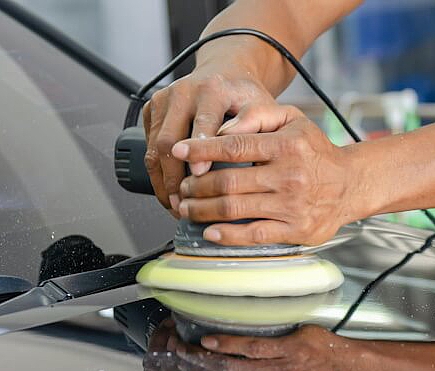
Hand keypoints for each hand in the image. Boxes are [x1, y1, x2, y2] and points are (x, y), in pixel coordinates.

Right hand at [143, 61, 275, 213]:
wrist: (227, 74)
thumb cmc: (245, 97)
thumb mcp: (261, 108)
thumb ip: (255, 128)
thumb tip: (239, 155)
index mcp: (212, 89)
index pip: (202, 122)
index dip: (200, 151)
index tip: (201, 176)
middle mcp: (183, 92)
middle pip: (169, 140)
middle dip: (175, 177)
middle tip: (185, 203)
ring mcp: (163, 100)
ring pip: (153, 147)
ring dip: (162, 181)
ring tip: (176, 206)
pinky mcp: (151, 110)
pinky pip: (147, 147)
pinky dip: (157, 174)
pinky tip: (169, 193)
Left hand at [171, 105, 363, 246]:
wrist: (351, 183)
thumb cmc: (317, 151)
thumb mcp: (293, 119)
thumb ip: (257, 114)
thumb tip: (222, 129)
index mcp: (287, 146)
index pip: (234, 146)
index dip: (201, 149)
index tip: (179, 151)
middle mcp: (290, 176)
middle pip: (228, 182)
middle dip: (196, 186)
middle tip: (182, 186)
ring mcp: (292, 206)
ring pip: (235, 209)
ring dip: (203, 210)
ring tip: (188, 207)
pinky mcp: (296, 230)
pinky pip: (254, 235)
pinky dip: (227, 235)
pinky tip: (210, 231)